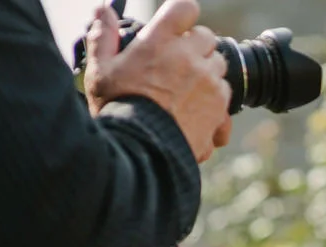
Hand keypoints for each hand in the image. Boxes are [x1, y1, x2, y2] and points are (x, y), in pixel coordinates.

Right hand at [85, 0, 232, 162]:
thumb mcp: (100, 70)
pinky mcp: (219, 108)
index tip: (176, 26)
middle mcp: (189, 57)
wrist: (141, 153)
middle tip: (176, 64)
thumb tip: (105, 10)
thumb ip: (104, 36)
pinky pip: (225, 94)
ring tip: (183, 91)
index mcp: (159, 41)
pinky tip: (195, 111)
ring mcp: (208, 82)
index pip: (184, 8)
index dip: (182, 15)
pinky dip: (214, 101)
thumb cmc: (117, 110)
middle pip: (206, 37)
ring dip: (206, 73)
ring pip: (218, 66)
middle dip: (194, 47)